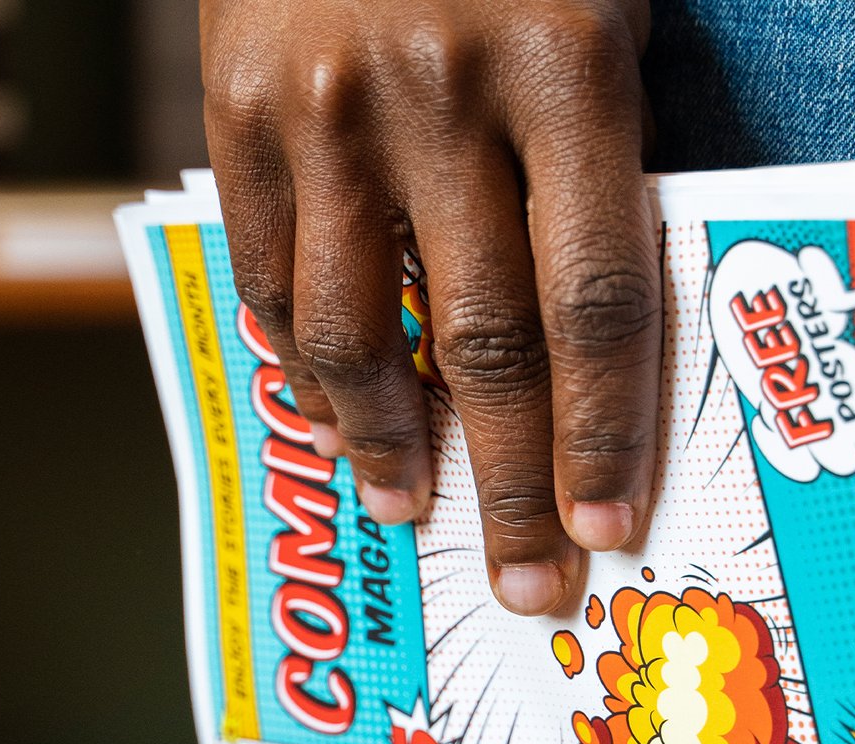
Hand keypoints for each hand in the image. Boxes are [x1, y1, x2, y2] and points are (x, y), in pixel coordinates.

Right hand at [201, 0, 659, 615]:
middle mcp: (442, 96)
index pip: (594, 299)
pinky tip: (335, 407)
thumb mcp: (603, 9)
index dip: (605, 431)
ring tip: (412, 507)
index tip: (614, 522)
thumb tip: (601, 331)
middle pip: (483, 342)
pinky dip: (304, 357)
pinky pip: (272, 271)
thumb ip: (603, 158)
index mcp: (569, 69)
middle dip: (511, 482)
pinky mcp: (240, 108)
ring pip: (353, 329)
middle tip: (530, 576)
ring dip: (387, 442)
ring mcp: (327, 107)